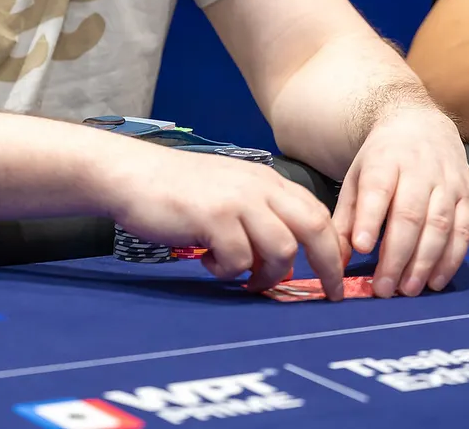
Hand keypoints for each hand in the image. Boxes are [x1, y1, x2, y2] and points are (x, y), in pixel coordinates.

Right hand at [100, 143, 350, 298]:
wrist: (132, 175)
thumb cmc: (178, 189)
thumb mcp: (229, 190)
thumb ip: (260, 213)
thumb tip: (287, 256)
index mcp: (267, 180)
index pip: (317, 212)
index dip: (333, 246)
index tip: (336, 274)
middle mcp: (258, 186)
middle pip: (314, 228)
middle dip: (328, 265)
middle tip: (329, 294)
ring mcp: (237, 201)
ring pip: (281, 249)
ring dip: (266, 274)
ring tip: (242, 277)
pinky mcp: (214, 218)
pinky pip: (239, 260)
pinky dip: (226, 271)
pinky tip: (206, 260)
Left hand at [333, 103, 468, 297]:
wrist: (421, 124)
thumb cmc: (382, 160)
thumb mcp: (357, 177)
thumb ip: (346, 219)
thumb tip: (335, 261)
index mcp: (384, 161)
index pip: (377, 189)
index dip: (370, 219)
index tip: (360, 248)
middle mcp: (419, 170)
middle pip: (410, 215)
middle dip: (397, 255)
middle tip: (384, 288)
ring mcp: (447, 182)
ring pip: (439, 225)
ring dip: (424, 262)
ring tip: (408, 290)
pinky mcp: (468, 194)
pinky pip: (464, 230)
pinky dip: (451, 259)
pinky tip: (436, 281)